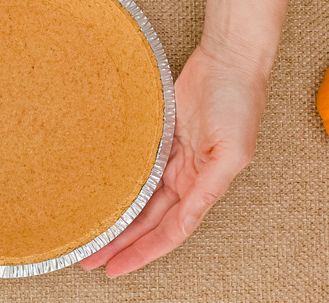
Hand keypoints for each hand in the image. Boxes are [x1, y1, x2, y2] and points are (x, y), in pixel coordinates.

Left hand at [80, 44, 267, 276]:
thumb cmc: (238, 101)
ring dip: (117, 219)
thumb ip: (209, 188)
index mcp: (205, 186)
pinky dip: (122, 186)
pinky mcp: (160, 137)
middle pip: (148, 221)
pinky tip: (102, 197)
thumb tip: (188, 218)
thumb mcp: (231, 153)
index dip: (142, 252)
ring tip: (90, 235)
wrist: (228, 59)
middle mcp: (187, 177)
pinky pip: (138, 169)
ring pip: (140, 199)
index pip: (168, 231)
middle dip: (121, 243)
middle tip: (90, 259)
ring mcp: (173, 158)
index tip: (115, 268)